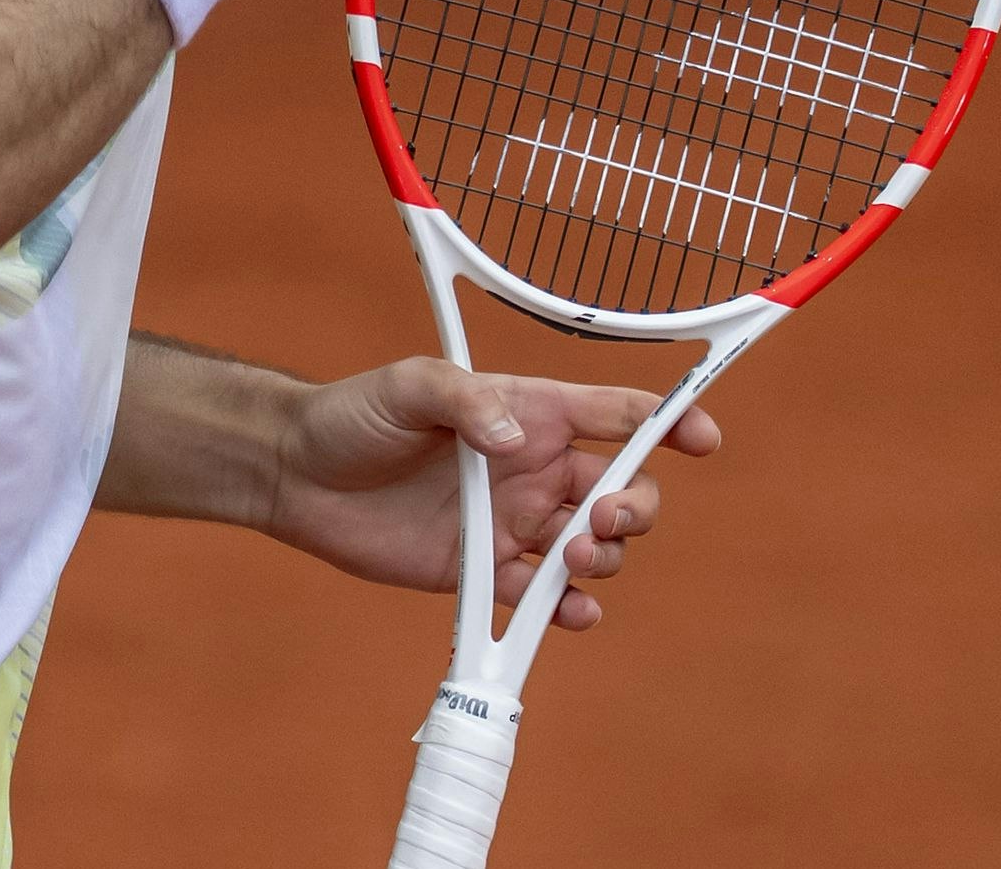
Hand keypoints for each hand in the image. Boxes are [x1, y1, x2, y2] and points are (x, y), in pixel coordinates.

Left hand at [262, 356, 723, 631]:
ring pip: (593, 548)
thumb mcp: (409, 386)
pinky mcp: (483, 572)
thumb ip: (465, 402)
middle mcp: (533, 469)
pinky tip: (571, 614)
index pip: (618, 414)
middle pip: (621, 491)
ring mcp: (513, 523)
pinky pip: (542, 598)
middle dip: (634, 509)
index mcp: (531, 411)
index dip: (669, 422)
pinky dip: (567, 611)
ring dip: (605, 560)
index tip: (704, 439)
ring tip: (572, 563)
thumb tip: (515, 439)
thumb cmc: (355, 415)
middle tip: (599, 522)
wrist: (297, 476)